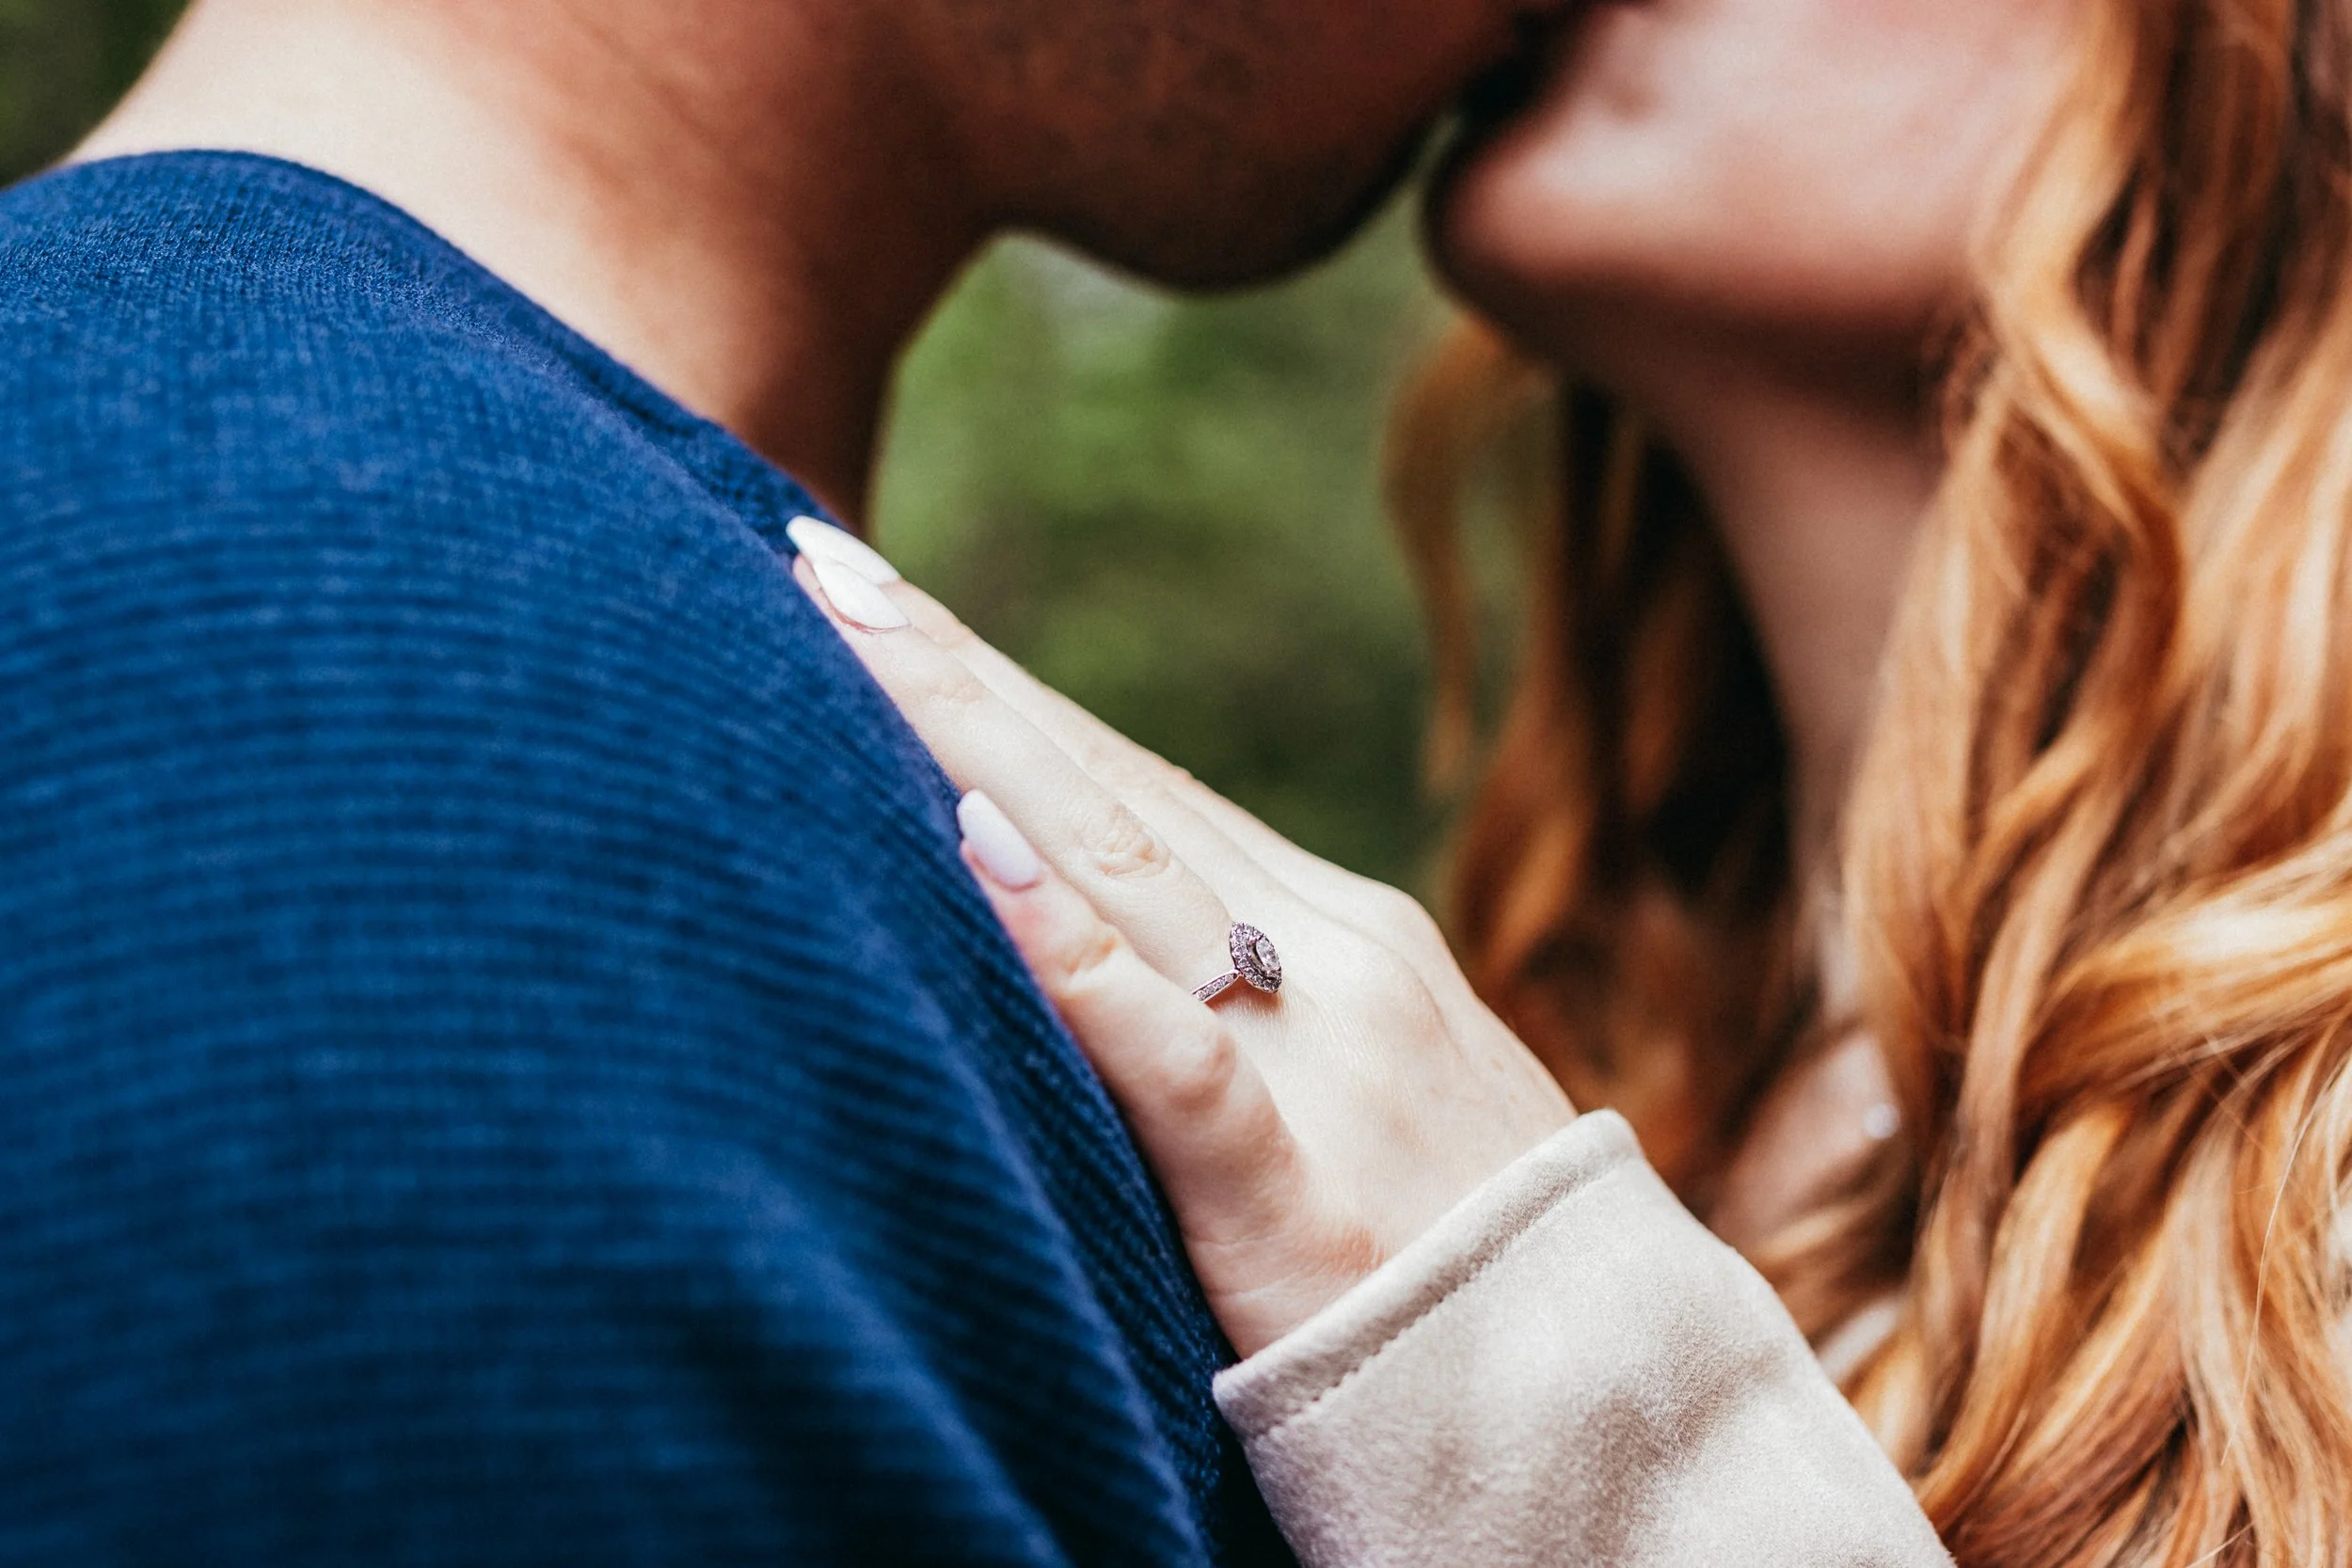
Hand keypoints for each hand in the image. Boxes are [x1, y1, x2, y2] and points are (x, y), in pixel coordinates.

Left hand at [789, 520, 1575, 1356]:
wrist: (1620, 1415)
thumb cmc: (1465, 1266)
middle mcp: (1337, 960)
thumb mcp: (1373, 1095)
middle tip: (818, 557)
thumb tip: (1100, 933)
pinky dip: (1077, 956)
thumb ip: (1257, 1007)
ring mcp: (1328, 1064)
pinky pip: (1176, 1057)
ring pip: (1125, 869)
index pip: (1139, 785)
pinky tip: (986, 865)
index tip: (880, 601)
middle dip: (957, 671)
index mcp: (1345, 940)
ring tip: (850, 635)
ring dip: (975, 744)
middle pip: (1109, 789)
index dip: (1005, 690)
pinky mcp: (1301, 1197)